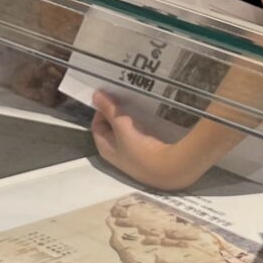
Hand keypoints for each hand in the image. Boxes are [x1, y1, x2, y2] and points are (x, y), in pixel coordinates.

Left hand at [91, 90, 216, 190]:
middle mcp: (115, 153)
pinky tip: (148, 119)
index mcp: (104, 148)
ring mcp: (130, 154)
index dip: (102, 110)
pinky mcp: (144, 153)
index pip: (96, 125)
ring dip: (129, 119)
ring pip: (125, 131)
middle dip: (116, 114)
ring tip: (136, 107)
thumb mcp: (122, 126)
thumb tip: (96, 95)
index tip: (112, 99)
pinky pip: (138, 135)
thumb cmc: (139, 149)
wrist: (166, 168)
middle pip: (111, 128)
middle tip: (124, 100)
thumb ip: (110, 110)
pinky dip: (140, 126)